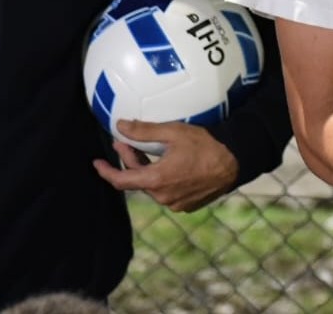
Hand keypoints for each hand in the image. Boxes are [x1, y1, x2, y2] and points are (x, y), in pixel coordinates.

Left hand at [92, 120, 239, 211]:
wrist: (236, 161)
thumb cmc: (206, 145)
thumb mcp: (173, 132)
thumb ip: (143, 131)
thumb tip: (120, 126)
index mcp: (157, 181)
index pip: (121, 181)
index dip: (106, 172)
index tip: (96, 163)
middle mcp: (164, 197)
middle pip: (138, 180)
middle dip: (130, 162)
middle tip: (128, 142)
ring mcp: (176, 203)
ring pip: (153, 186)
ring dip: (147, 170)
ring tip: (150, 151)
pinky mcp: (188, 205)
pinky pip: (168, 192)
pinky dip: (163, 178)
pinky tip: (170, 164)